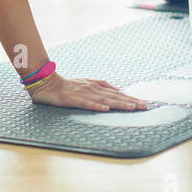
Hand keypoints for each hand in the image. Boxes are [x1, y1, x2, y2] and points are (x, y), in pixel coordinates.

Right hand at [26, 73, 147, 110]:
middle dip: (130, 102)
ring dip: (119, 104)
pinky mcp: (73, 99)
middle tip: (144, 107)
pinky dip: (96, 106)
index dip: (130, 98)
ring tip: (131, 108)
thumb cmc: (67, 85)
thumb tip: (118, 90)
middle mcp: (92, 89)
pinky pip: (86, 103)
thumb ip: (102, 85)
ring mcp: (83, 94)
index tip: (143, 103)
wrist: (47, 83)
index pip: (117, 94)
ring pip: (104, 100)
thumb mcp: (87, 82)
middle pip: (114, 97)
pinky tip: (105, 109)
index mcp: (96, 86)